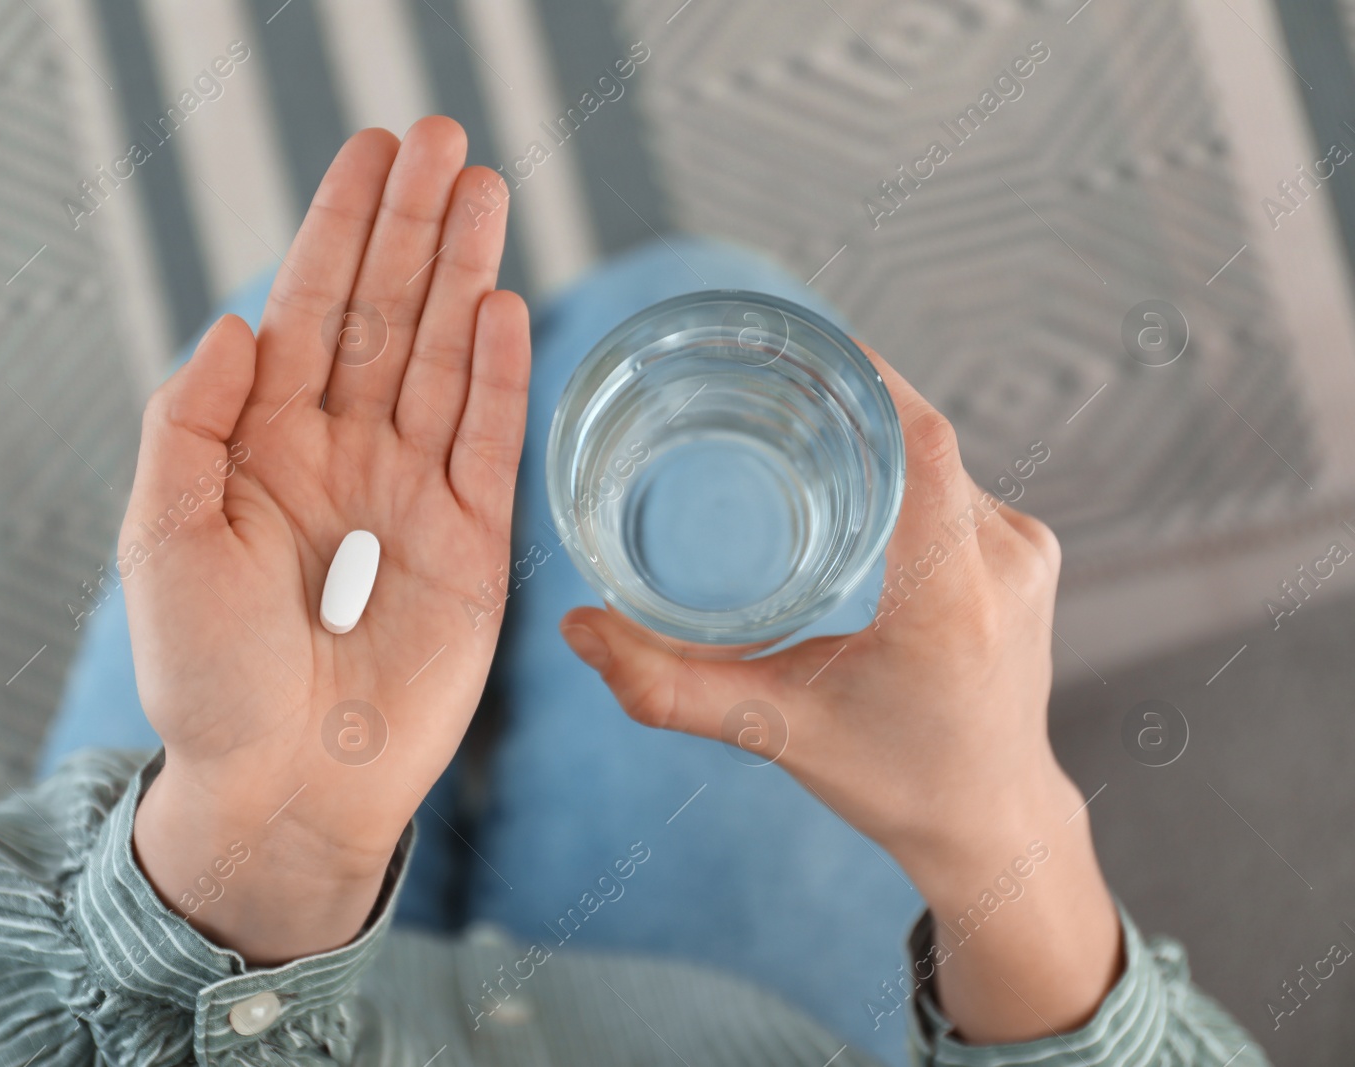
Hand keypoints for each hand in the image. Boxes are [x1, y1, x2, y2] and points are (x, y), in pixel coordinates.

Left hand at [123, 118, 528, 963]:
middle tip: (443, 136)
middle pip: (387, 314)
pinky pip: (490, 444)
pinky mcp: (473, 547)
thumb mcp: (161, 539)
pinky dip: (498, 376)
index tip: (371, 150)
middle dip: (414, 225)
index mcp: (264, 444)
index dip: (340, 227)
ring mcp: (413, 496)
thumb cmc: (207, 676)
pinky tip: (502, 306)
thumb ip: (189, 423)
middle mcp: (343, 454)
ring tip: (486, 188)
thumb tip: (237, 323)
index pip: (311, 309)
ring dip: (465, 275)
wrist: (281, 788)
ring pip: (445, 361)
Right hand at [560, 345, 1121, 1042]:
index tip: (793, 346)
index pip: (919, 444)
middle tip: (756, 374)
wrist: (991, 818)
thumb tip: (578, 630)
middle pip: (918, 435)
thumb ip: (669, 687)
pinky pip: (955, 474)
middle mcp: (1001, 561)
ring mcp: (1024, 551)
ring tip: (788, 405)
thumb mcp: (775, 730)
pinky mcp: (1025, 550)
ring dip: (869, 425)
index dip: (864, 377)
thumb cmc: (893, 778)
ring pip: (936, 451)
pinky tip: (841, 454)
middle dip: (840, 396)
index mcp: (949, 599)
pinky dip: (897, 456)